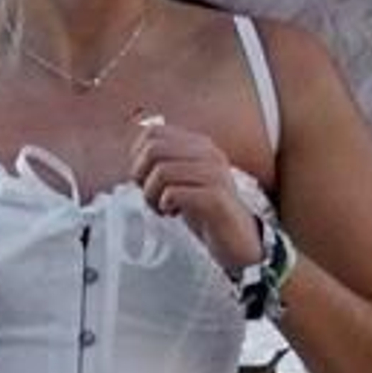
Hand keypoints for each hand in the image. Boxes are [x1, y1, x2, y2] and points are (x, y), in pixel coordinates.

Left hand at [129, 115, 263, 272]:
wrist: (237, 240)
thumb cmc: (206, 212)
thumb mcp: (183, 181)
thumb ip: (164, 164)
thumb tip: (134, 155)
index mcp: (199, 145)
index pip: (153, 133)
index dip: (137, 157)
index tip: (145, 179)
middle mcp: (208, 153)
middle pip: (153, 149)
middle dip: (141, 175)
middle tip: (150, 195)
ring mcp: (214, 174)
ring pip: (161, 171)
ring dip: (151, 195)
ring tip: (161, 208)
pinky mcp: (215, 197)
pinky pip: (174, 192)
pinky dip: (164, 205)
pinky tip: (173, 213)